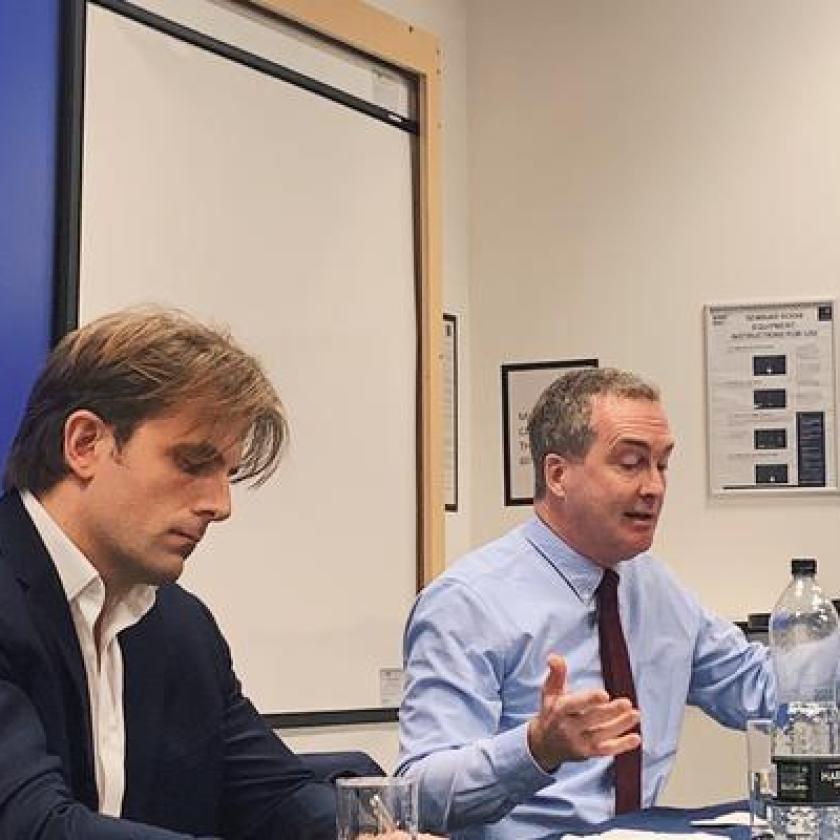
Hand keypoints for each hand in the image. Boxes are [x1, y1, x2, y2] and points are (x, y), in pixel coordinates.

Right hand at [527, 654, 640, 771]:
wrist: (545, 745)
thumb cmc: (551, 712)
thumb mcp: (550, 692)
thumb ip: (556, 673)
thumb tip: (554, 657)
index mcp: (559, 711)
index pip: (574, 705)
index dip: (589, 700)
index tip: (604, 695)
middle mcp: (568, 728)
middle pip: (591, 720)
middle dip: (610, 712)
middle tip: (627, 703)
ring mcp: (579, 743)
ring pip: (602, 735)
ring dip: (620, 725)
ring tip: (635, 714)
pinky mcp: (588, 753)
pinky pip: (606, 751)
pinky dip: (622, 745)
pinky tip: (635, 738)